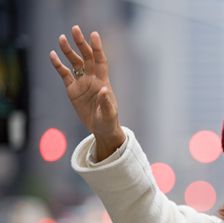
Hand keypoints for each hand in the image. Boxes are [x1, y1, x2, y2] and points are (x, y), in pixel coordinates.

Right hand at [50, 25, 124, 160]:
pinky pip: (64, 74)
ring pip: (74, 63)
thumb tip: (104, 90)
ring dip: (69, 51)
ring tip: (61, 38)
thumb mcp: (109, 114)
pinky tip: (53, 55)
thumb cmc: (109, 121)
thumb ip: (106, 103)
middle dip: (81, 43)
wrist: (101, 129)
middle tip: (74, 29)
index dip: (97, 48)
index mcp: (103, 81)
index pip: (100, 60)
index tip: (94, 34)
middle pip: (86, 57)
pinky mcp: (72, 90)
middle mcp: (92, 79)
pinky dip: (58, 65)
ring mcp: (82, 83)